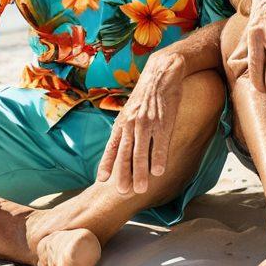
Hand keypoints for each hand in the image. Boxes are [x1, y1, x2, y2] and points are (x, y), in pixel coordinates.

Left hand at [97, 52, 185, 194]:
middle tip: (122, 192)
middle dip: (123, 174)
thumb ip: (125, 128)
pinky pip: (160, 143)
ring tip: (140, 189)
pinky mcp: (163, 121)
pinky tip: (159, 171)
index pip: (113, 146)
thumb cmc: (146, 95)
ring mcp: (147, 123)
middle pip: (126, 153)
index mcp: (122, 122)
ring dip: (140, 172)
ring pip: (142, 152)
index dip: (107, 163)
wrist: (161, 72)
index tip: (102, 180)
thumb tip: (120, 147)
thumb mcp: (130, 110)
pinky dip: (159, 158)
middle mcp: (131, 123)